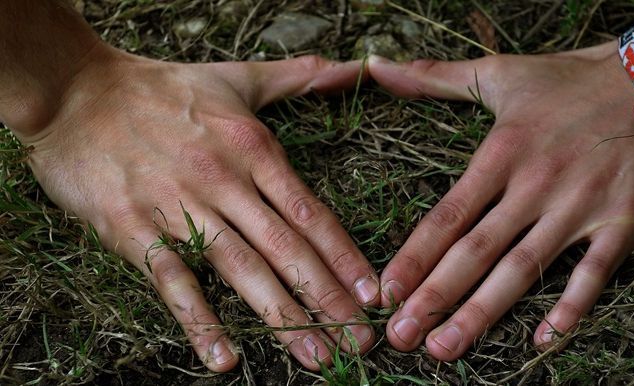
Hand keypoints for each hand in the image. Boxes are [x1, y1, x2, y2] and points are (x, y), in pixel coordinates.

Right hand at [19, 44, 378, 370]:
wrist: (78, 92)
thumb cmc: (163, 89)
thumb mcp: (236, 77)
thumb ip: (295, 78)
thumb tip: (347, 67)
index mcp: (254, 149)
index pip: (311, 212)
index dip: (344, 256)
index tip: (372, 292)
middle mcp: (225, 180)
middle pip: (287, 249)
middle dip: (327, 299)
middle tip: (359, 340)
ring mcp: (179, 206)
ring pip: (241, 269)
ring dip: (282, 318)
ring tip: (315, 357)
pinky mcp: (133, 229)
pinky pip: (173, 281)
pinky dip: (199, 321)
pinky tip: (224, 358)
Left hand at [367, 41, 633, 359]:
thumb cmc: (568, 79)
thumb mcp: (497, 71)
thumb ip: (433, 78)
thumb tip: (377, 67)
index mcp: (501, 153)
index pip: (447, 215)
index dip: (414, 256)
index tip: (386, 292)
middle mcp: (535, 184)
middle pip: (476, 251)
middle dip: (435, 297)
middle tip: (402, 336)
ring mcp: (579, 206)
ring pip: (522, 268)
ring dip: (483, 312)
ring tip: (447, 348)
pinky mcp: (622, 220)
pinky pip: (594, 271)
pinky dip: (572, 306)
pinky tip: (544, 339)